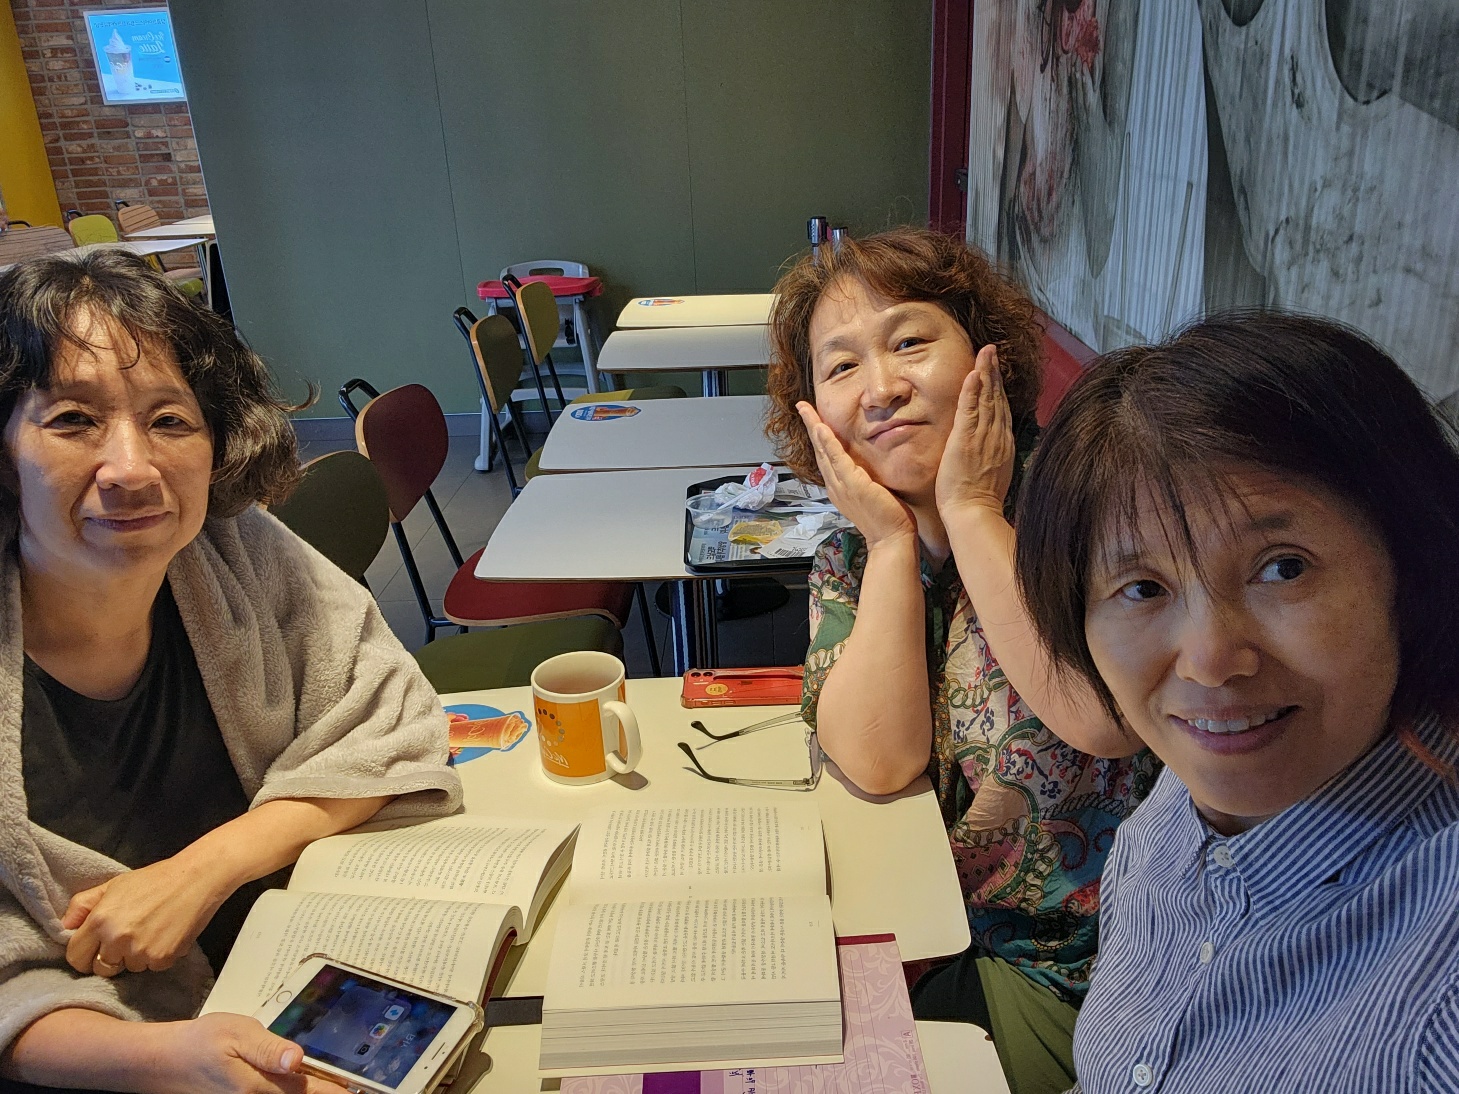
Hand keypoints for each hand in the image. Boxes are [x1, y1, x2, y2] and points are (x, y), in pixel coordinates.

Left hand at [64, 850, 233, 975]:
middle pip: (100, 969)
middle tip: (125, 939)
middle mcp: (117, 939)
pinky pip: (151, 967)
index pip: (75, 957)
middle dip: (109, 958)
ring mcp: (140, 952)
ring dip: (134, 957)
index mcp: (100, 920)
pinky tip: (164, 936)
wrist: (196, 879)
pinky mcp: (162, 959)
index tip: (95, 948)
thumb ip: (82, 905)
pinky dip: (156, 956)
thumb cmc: (155, 879)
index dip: (84, 953)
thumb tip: (65, 927)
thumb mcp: (113, 885)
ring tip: (149, 932)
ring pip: (128, 968)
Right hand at [153, 1013, 347, 1093]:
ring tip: (334, 1081)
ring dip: (309, 1088)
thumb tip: (298, 1059)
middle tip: (352, 1083)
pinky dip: (290, 1086)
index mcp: (258, 1086)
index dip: (335, 1090)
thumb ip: (270, 1049)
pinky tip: (300, 1076)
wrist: (160, 1063)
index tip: (359, 1089)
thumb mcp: (236, 1034)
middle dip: (325, 1090)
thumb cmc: (198, 1044)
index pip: (307, 1091)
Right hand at [796, 402, 916, 548]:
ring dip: (814, 427)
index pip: (826, 456)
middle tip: (802, 407)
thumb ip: (866, 479)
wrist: (891, 539)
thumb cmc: (887, 520)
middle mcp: (835, 485)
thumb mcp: (872, 494)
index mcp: (840, 487)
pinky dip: (827, 442)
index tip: (814, 420)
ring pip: (823, 451)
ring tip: (806, 410)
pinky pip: (837, 459)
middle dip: (810, 426)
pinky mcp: (852, 484)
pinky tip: (821, 428)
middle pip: (819, 450)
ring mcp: (841, 485)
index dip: (818, 437)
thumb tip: (869, 466)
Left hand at [935, 345, 1014, 521]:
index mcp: (1003, 445)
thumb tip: (993, 453)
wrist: (974, 513)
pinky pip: (971, 409)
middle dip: (995, 373)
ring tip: (986, 352)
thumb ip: (993, 457)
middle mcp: (997, 437)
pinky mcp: (966, 439)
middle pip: (998, 398)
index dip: (1000, 389)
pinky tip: (974, 372)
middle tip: (993, 351)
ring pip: (988, 398)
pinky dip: (973, 390)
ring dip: (986, 372)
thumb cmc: (979, 501)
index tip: (996, 371)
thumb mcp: (994, 474)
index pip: (1002, 411)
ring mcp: (983, 436)